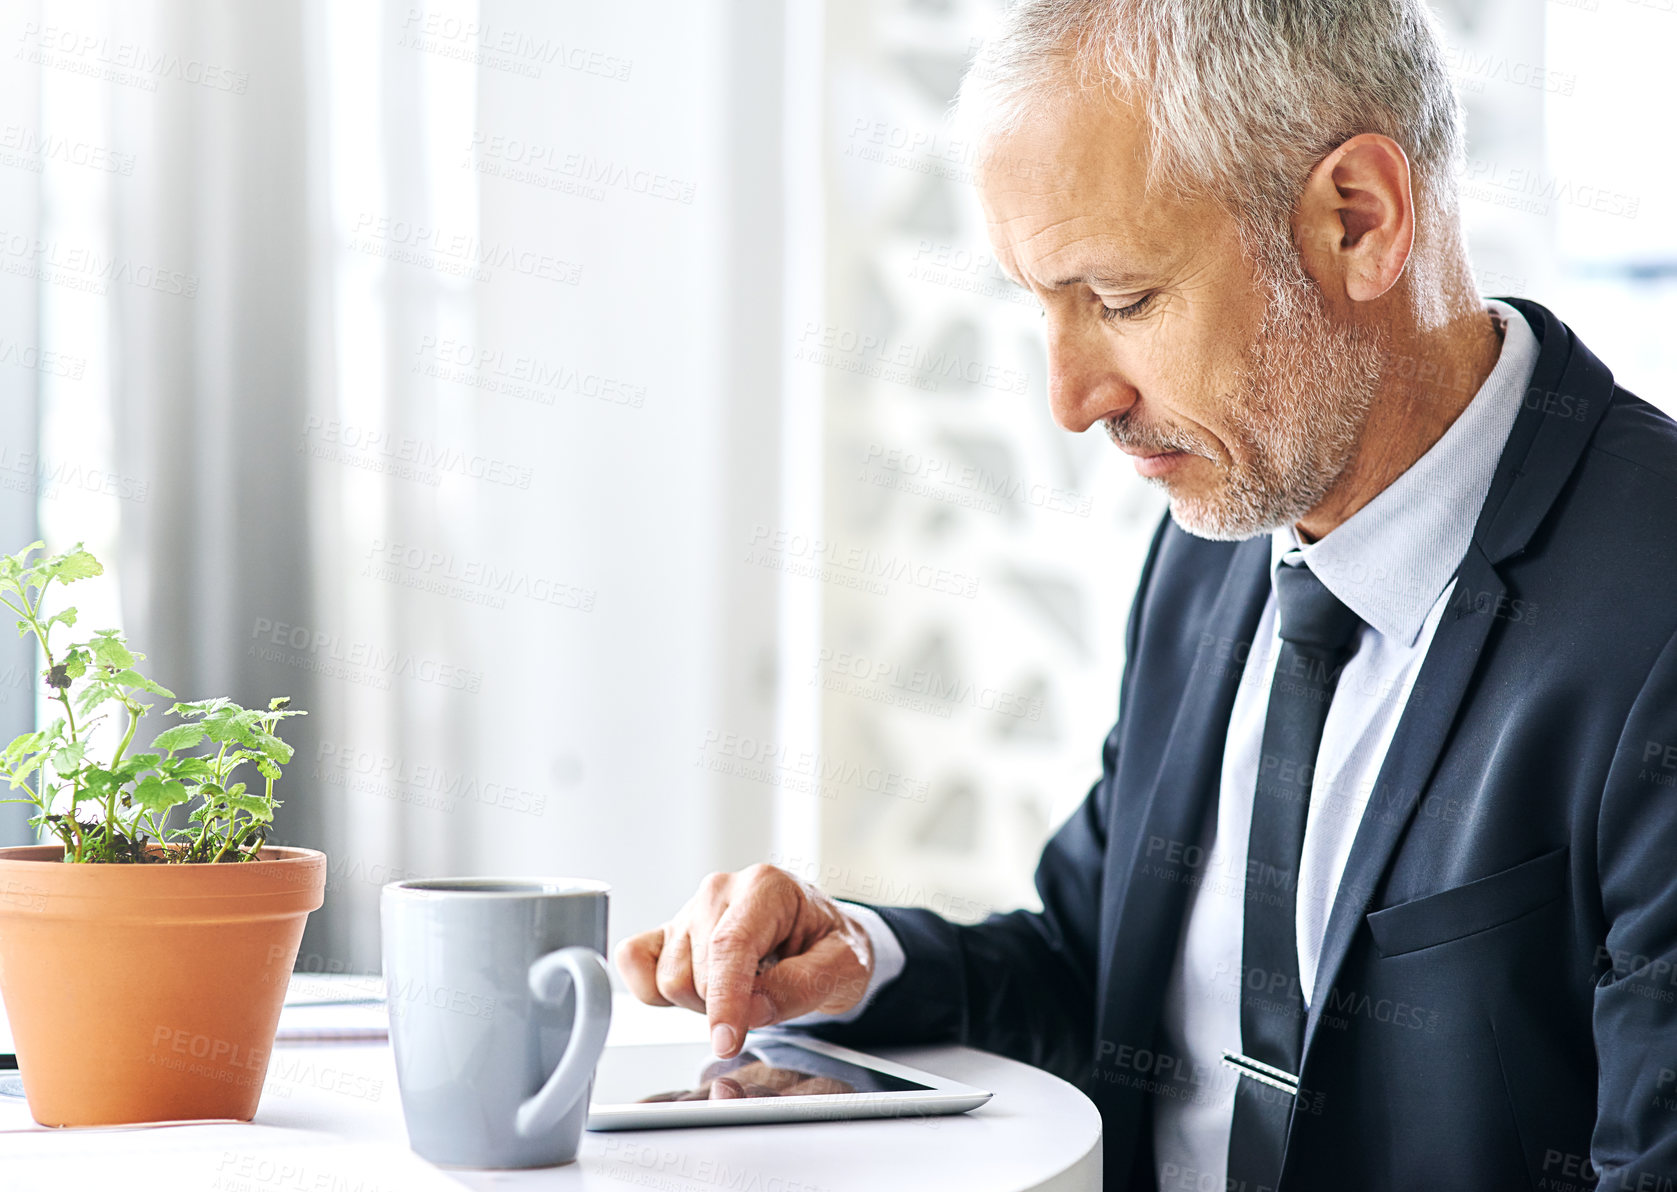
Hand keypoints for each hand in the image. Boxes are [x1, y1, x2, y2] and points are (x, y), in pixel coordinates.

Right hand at [615, 863, 874, 1058]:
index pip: (729, 946)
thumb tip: (751, 1010)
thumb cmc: (831, 945)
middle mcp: (720, 890)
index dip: (725, 1000)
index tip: (726, 1041)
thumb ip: (801, 986)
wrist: (822, 935)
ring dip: (701, 1003)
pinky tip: (697, 990)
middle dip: (725, 1007)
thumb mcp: (844, 967)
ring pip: (667, 979)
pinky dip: (654, 989)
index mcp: (765, 887)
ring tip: (739, 990)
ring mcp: (690, 909)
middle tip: (762, 1001)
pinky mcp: (668, 930)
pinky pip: (634, 961)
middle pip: (694, 972)